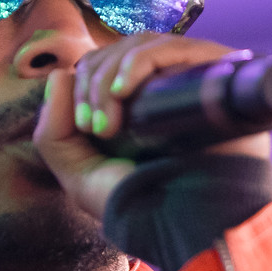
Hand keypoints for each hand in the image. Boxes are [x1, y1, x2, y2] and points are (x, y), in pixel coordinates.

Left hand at [33, 33, 271, 222]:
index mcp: (138, 104)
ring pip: (143, 45)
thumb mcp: (78, 174)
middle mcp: (167, 86)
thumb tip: (60, 75)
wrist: (185, 224)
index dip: (84, 83)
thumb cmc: (138, 204)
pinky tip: (125, 90)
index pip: (105, 64)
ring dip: (110, 77)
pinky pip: (176, 47)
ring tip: (109, 123)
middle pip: (120, 50)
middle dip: (94, 83)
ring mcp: (194, 79)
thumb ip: (53, 132)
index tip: (83, 126)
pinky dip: (140, 62)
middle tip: (95, 127)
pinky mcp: (218, 76)